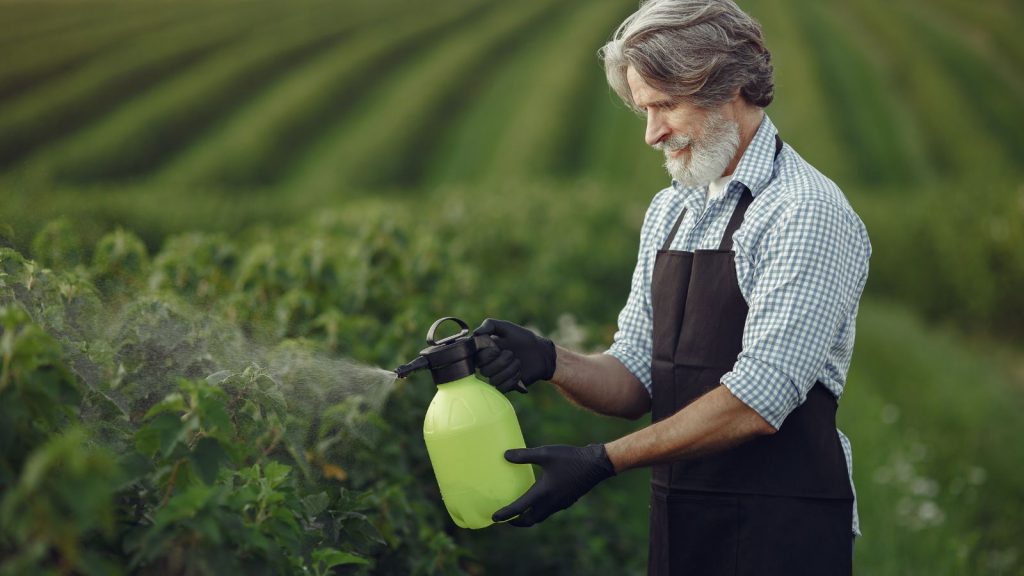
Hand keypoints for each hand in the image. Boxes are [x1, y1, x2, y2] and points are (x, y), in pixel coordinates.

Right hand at [474, 318, 555, 392]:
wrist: (541, 353)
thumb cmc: (523, 339)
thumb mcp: (507, 327)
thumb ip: (490, 325)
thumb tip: (475, 333)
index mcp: (485, 351)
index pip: (476, 358)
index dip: (487, 354)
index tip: (497, 348)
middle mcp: (488, 365)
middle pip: (484, 371)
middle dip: (501, 361)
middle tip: (511, 353)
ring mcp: (497, 376)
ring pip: (493, 380)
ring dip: (509, 370)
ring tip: (518, 362)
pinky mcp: (505, 386)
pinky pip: (502, 388)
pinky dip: (512, 379)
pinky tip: (519, 372)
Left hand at [493, 444, 614, 526]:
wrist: (596, 464)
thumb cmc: (570, 458)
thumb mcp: (546, 453)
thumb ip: (524, 455)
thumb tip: (505, 455)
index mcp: (543, 493)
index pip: (519, 509)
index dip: (505, 514)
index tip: (494, 518)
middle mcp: (551, 503)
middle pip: (530, 520)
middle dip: (517, 521)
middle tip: (506, 518)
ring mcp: (560, 504)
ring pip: (541, 516)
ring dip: (529, 517)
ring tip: (521, 510)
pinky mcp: (567, 500)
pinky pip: (549, 510)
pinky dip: (540, 510)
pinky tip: (539, 498)